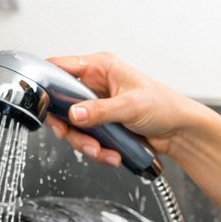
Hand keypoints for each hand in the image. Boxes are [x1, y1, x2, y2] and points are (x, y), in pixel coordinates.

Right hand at [45, 52, 191, 166]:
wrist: (179, 132)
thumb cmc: (164, 107)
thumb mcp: (130, 106)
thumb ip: (100, 111)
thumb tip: (74, 114)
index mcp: (100, 68)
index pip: (60, 67)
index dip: (46, 82)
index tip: (42, 102)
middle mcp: (94, 85)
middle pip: (60, 104)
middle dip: (67, 126)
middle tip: (71, 135)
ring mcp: (96, 107)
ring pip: (72, 126)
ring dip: (84, 143)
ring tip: (102, 152)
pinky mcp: (100, 126)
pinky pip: (86, 139)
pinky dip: (96, 150)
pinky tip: (111, 154)